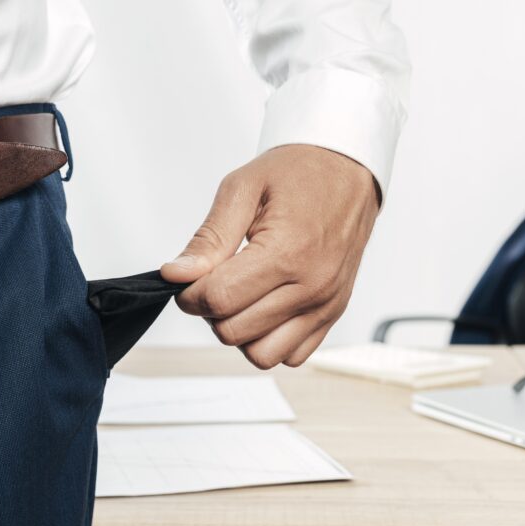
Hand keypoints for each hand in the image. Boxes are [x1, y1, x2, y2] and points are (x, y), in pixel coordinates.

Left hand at [160, 144, 379, 368]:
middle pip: (234, 332)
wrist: (348, 170)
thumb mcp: (243, 189)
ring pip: (261, 354)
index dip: (189, 294)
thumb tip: (177, 274)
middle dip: (211, 311)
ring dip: (239, 332)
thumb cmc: (299, 173)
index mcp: (288, 252)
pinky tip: (263, 307)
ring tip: (240, 296)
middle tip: (214, 281)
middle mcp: (312, 286)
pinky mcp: (333, 314)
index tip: (188, 278)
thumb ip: (209, 237)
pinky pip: (292, 355)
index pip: (219, 299)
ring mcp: (326, 305)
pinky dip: (270, 340)